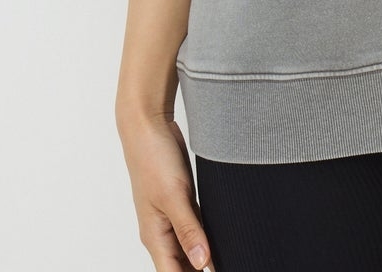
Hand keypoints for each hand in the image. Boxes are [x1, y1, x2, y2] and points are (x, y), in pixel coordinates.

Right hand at [117, 111, 215, 270]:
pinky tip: (222, 241)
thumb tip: (202, 263)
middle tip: (232, 265)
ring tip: (231, 259)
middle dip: (201, 271)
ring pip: (189, 249)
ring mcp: (170, 217)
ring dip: (205, 257)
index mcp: (155, 236)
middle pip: (182, 267)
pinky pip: (194, 228)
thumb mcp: (173, 195)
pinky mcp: (180, 202)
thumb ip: (188, 230)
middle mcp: (161, 232)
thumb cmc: (153, 158)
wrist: (148, 125)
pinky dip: (206, 237)